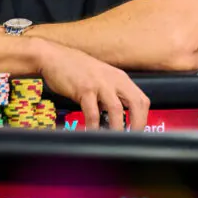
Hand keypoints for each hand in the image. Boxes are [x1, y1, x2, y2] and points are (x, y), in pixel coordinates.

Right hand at [35, 40, 149, 131]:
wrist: (54, 57)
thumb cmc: (76, 69)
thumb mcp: (101, 78)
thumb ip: (110, 94)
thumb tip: (118, 118)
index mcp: (120, 78)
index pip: (141, 99)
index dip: (143, 118)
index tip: (138, 132)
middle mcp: (113, 79)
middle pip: (136, 103)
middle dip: (137, 124)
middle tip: (132, 140)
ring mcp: (99, 83)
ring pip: (117, 109)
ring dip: (117, 128)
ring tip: (114, 141)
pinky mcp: (84, 89)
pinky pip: (93, 112)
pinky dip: (94, 126)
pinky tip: (92, 133)